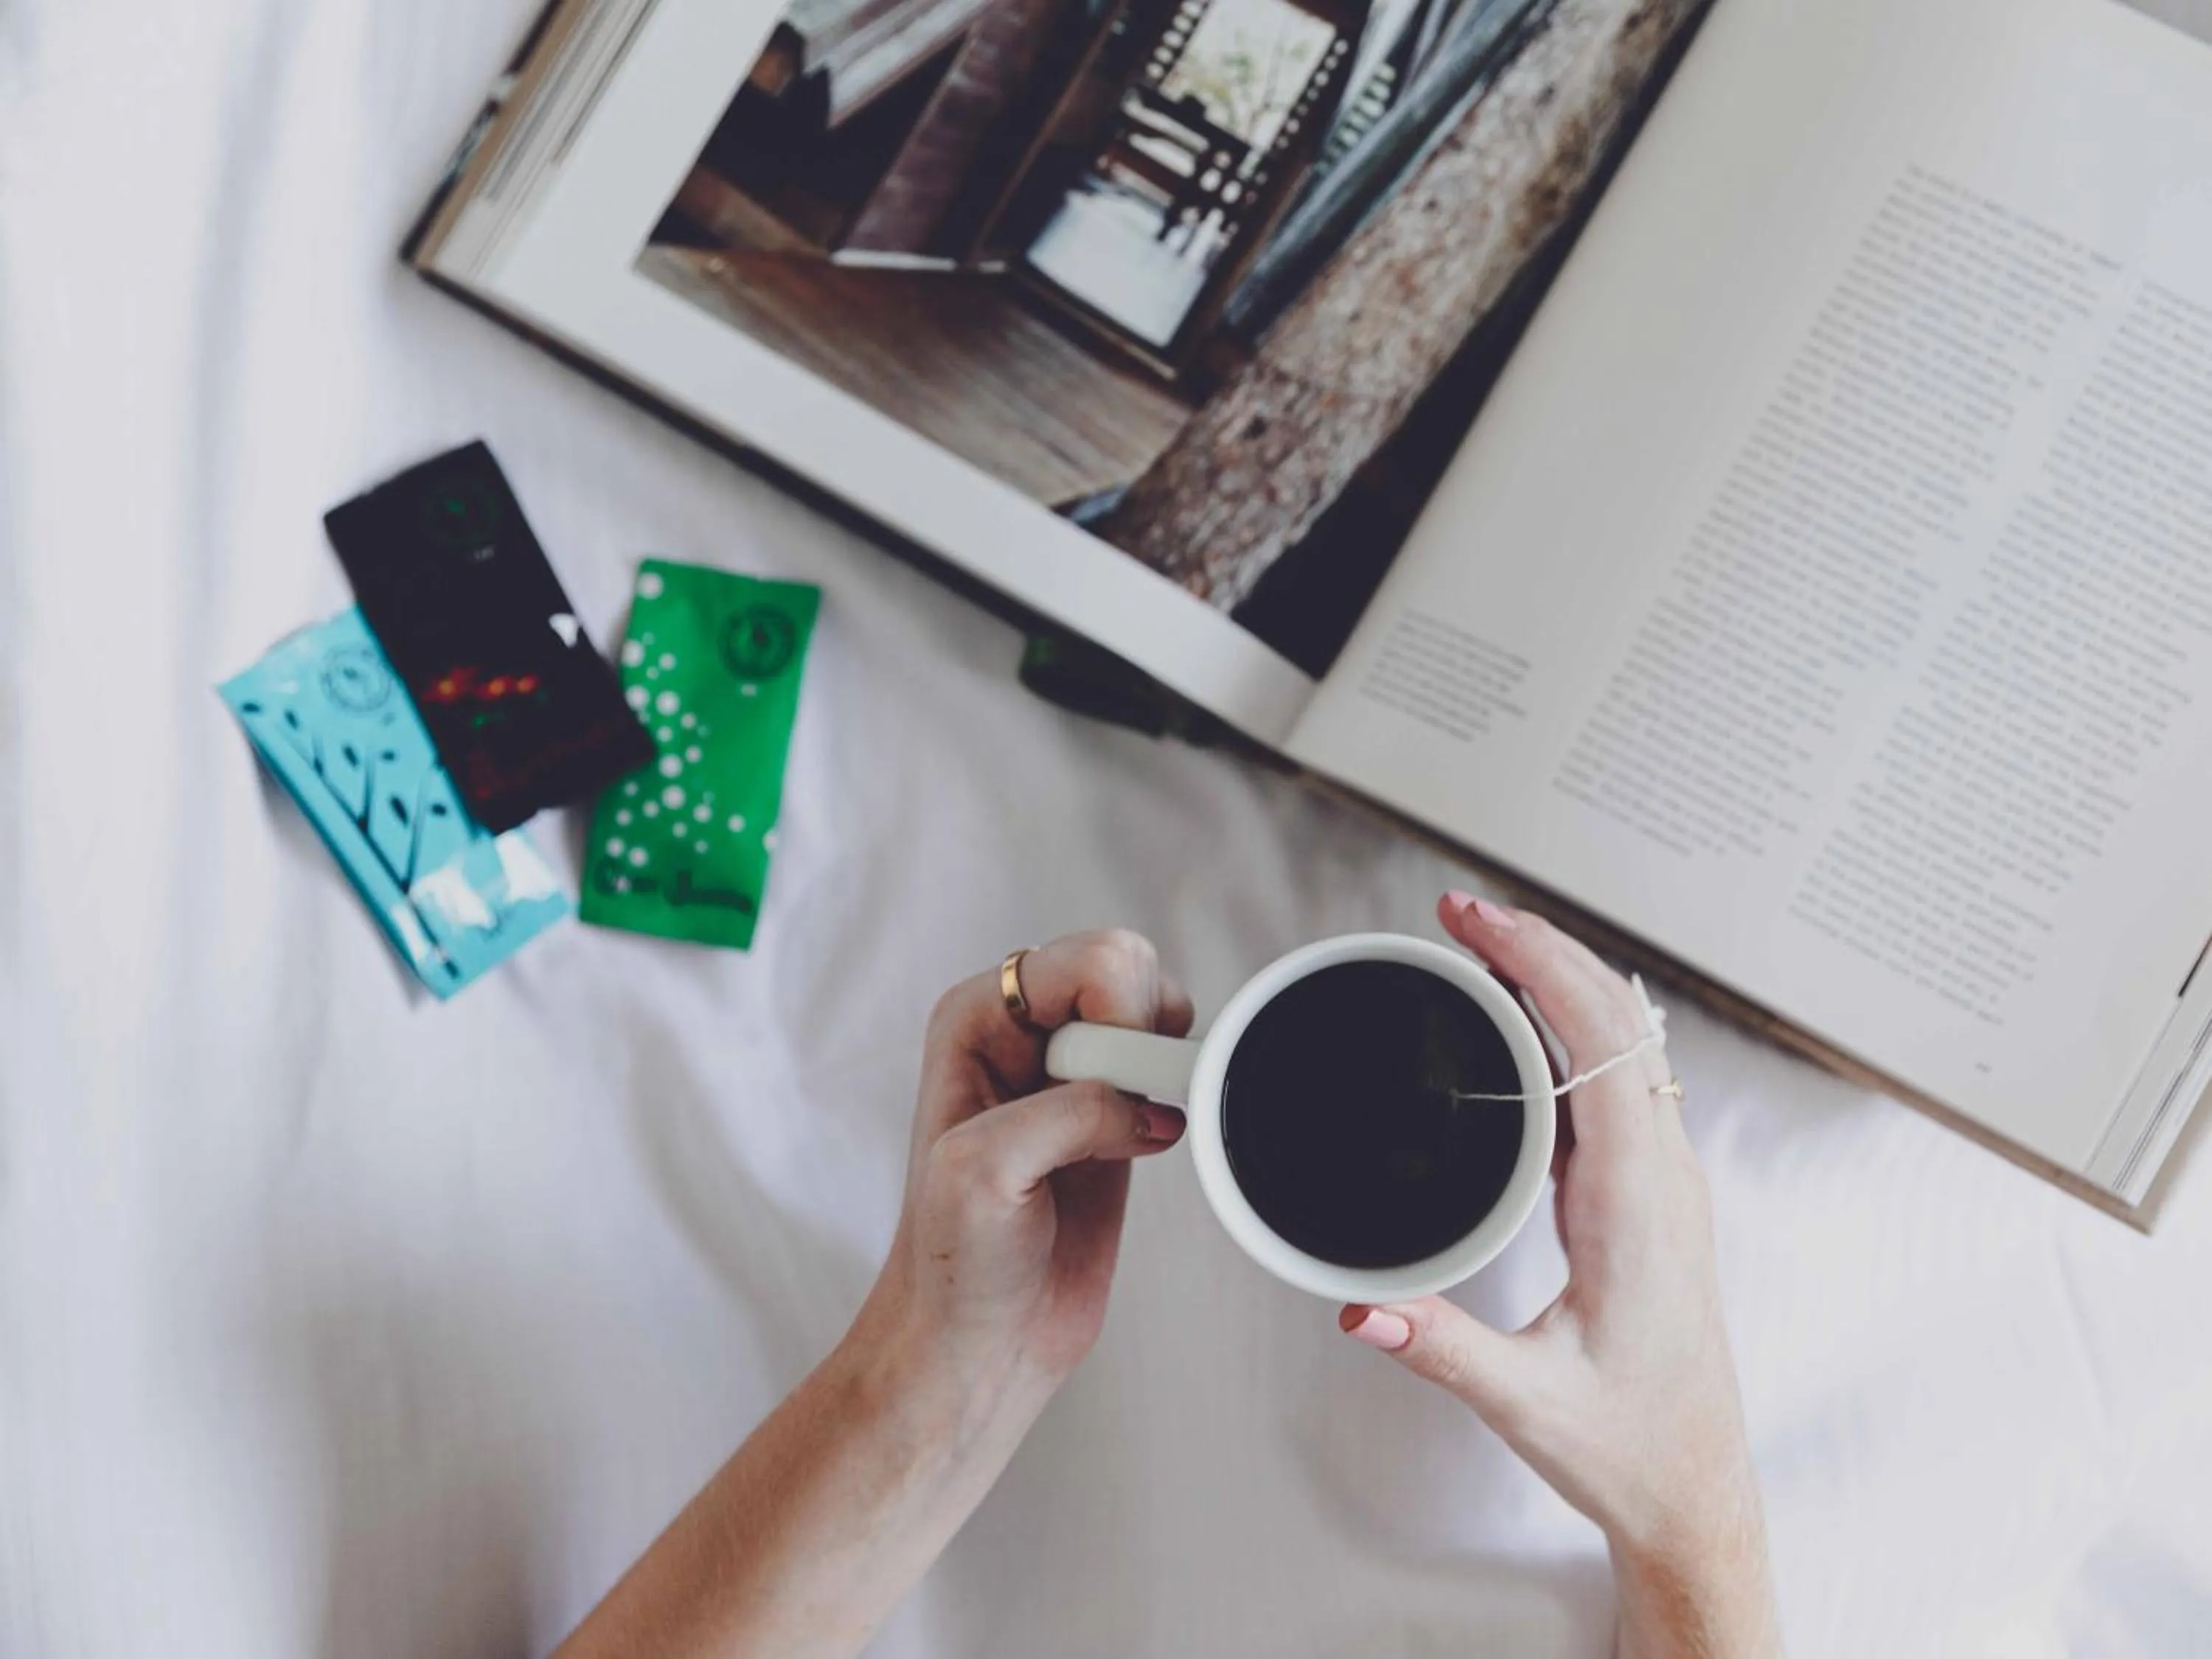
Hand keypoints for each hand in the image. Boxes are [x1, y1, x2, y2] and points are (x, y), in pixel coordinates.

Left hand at [853, 929, 1191, 1416]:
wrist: (981, 1342)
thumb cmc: (955, 1263)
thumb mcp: (983, 1174)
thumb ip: (1063, 1114)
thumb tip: (1146, 1105)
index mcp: (977, 1019)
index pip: (1086, 961)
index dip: (1118, 1015)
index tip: (1106, 1088)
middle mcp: (1024, 1031)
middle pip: (1131, 968)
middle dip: (1143, 1034)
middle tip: (1117, 1112)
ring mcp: (1075, 1070)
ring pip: (1159, 1010)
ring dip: (1165, 1066)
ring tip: (1125, 1134)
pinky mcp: (1119, 1114)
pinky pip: (1177, 1065)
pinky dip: (1185, 1094)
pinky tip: (1148, 1144)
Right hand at [1340, 894, 1778, 1657]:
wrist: (1696, 1492)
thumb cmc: (1633, 1447)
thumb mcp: (1529, 1403)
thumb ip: (1441, 1348)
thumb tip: (1359, 1306)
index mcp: (1640, 1205)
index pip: (1603, 1044)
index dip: (1540, 965)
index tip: (1477, 922)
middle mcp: (1662, 1178)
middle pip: (1617, 1019)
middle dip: (1539, 948)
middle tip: (1457, 912)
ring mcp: (1660, 1182)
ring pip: (1621, 1045)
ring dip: (1555, 981)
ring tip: (1477, 947)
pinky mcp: (1645, 1196)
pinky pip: (1610, 1085)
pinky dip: (1561, 1032)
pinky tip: (1513, 1029)